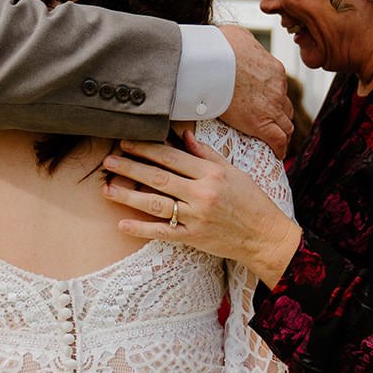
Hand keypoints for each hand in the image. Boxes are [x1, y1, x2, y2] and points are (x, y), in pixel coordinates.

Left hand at [101, 132, 300, 284]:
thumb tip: (184, 135)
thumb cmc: (252, 201)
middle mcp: (202, 194)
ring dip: (128, 195)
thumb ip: (206, 154)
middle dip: (131, 167)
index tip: (127, 142)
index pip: (172, 157)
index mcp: (211, 174)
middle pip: (159, 177)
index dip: (147, 148)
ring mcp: (196, 217)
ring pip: (156, 204)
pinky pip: (163, 232)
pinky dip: (141, 229)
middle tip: (109, 160)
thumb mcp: (233, 172)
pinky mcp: (193, 237)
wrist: (265, 236)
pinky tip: (122, 224)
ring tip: (107, 188)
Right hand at [218, 25, 292, 159]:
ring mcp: (272, 106)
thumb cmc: (219, 47)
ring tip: (276, 142)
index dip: (274, 99)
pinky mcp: (262, 123)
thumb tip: (237, 40)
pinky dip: (278, 148)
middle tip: (273, 125)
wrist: (212, 62)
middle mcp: (278, 88)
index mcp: (274, 70)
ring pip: (285, 125)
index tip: (268, 105)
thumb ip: (243, 41)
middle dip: (281, 117)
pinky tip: (276, 153)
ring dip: (281, 133)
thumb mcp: (237, 35)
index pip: (280, 90)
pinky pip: (277, 140)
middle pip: (286, 108)